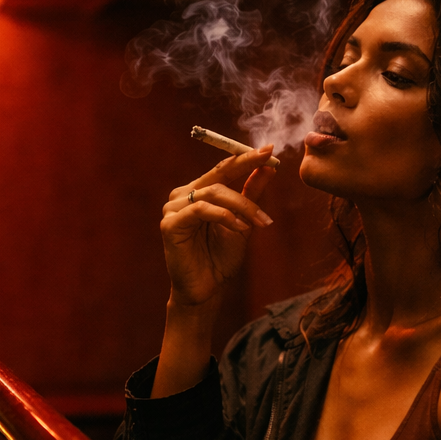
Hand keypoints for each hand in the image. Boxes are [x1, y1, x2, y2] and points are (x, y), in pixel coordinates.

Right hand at [159, 145, 276, 307]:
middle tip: (270, 166)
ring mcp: (173, 209)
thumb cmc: (221, 258)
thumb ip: (251, 194)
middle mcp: (183, 196)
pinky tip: (240, 227)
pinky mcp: (169, 224)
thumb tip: (268, 167)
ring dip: (241, 205)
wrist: (207, 290)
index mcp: (198, 192)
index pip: (223, 168)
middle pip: (218, 175)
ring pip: (213, 193)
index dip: (245, 157)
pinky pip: (201, 210)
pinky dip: (224, 216)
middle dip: (246, 169)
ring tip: (260, 222)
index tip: (269, 149)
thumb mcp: (243, 221)